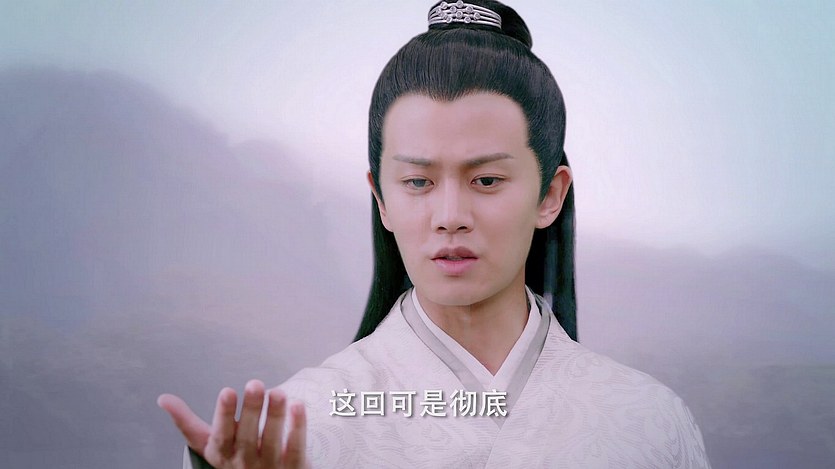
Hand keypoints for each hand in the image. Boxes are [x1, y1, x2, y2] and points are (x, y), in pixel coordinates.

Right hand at [158, 379, 307, 467]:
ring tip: (279, 392)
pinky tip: (298, 406)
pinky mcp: (293, 467)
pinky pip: (296, 447)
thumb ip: (187, 423)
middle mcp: (244, 461)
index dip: (224, 414)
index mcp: (223, 452)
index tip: (227, 391)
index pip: (222, 434)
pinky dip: (297, 427)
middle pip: (249, 435)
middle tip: (255, 383)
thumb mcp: (210, 444)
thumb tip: (162, 398)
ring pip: (274, 441)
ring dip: (276, 415)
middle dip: (252, 409)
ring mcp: (270, 466)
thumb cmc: (234, 458)